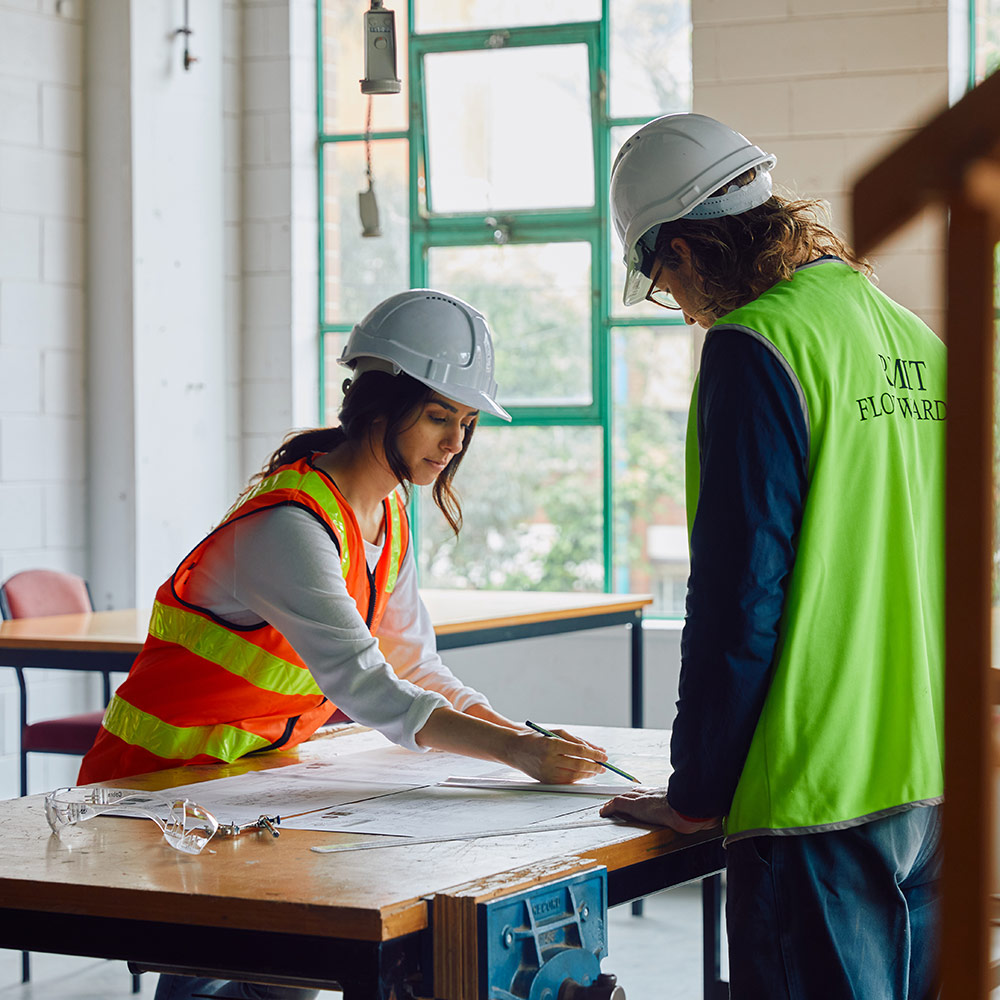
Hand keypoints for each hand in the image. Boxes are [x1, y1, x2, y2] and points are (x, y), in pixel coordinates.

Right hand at [505, 728, 607, 784]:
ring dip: (588, 774)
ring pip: (574, 776)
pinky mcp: (546, 781)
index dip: (594, 754)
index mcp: (551, 744)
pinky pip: (566, 782)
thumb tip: (598, 750)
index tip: (604, 756)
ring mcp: (546, 772)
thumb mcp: (557, 733)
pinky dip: (577, 779)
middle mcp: (548, 759)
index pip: (579, 751)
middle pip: (578, 765)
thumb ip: (578, 740)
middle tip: (603, 766)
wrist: (514, 749)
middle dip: (594, 767)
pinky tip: (583, 774)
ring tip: (595, 770)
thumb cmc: (537, 738)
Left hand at [599, 786, 719, 833]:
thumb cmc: (698, 810)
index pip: (652, 791)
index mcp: (668, 794)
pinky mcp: (637, 807)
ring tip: (610, 806)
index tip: (639, 794)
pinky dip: (610, 808)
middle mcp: (655, 793)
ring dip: (617, 801)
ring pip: (626, 797)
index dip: (643, 793)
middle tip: (622, 798)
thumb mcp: (699, 808)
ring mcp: (645, 799)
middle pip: (637, 792)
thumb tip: (715, 818)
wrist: (692, 809)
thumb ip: (702, 810)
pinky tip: (604, 811)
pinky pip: (619, 805)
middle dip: (629, 795)